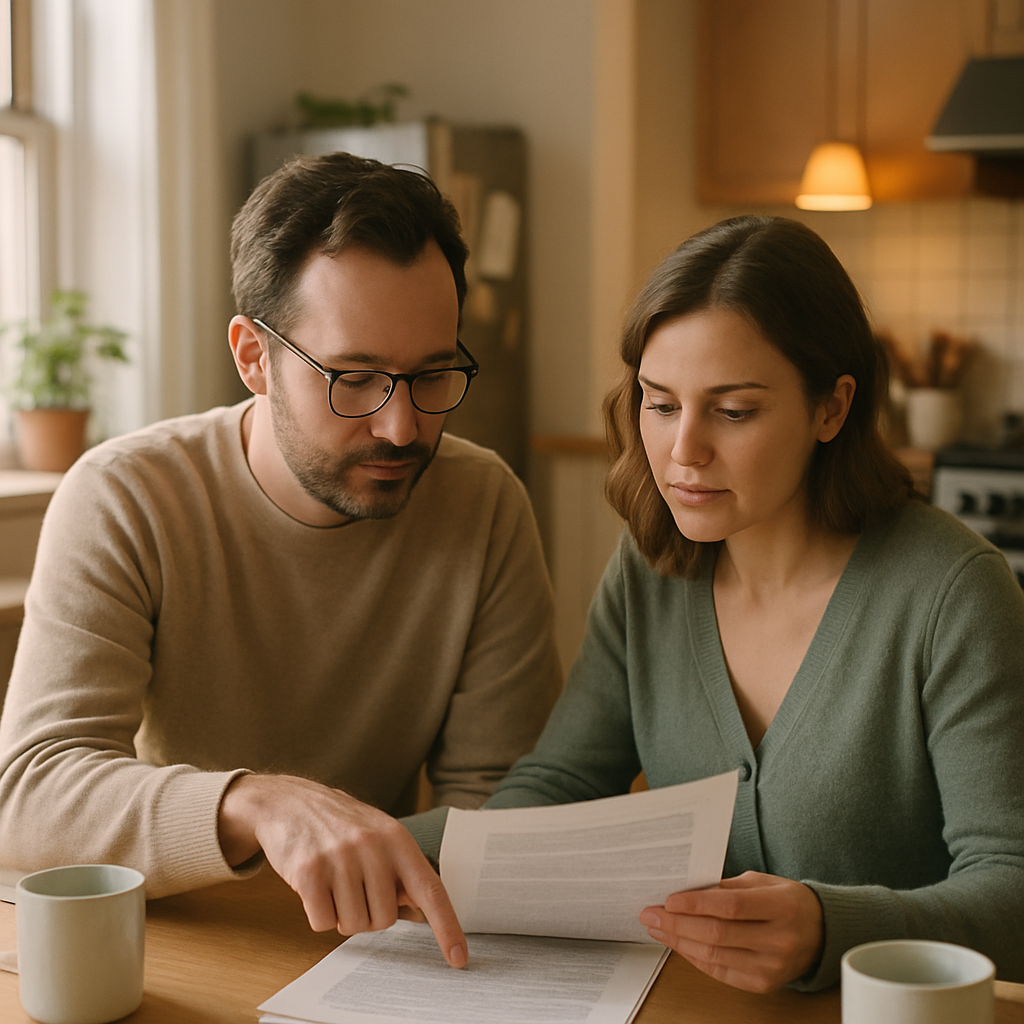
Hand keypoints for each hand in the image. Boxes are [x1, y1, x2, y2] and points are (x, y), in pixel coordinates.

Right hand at [218, 774, 466, 966]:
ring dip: (342, 915)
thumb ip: (400, 872)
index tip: (459, 958)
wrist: (289, 801)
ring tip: (333, 883)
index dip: (447, 927)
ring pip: (353, 925)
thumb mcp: (379, 836)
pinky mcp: (308, 871)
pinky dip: (318, 914)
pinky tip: (314, 886)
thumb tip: (421, 913)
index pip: (430, 889)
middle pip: (384, 919)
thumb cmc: (341, 826)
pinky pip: (322, 922)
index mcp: (397, 839)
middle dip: (368, 915)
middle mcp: (372, 846)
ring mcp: (339, 857)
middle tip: (353, 888)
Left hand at [639, 871, 823, 991]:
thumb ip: (726, 888)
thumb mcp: (762, 883)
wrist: (820, 933)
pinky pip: (720, 972)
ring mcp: (771, 967)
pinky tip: (678, 943)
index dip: (696, 904)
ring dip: (679, 941)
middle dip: (677, 924)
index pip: (731, 907)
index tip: (669, 899)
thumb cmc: (787, 902)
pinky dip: (694, 957)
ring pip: (714, 956)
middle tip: (650, 913)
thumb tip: (686, 892)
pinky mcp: (762, 984)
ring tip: (657, 927)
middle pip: (717, 934)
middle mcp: (778, 941)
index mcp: (781, 908)